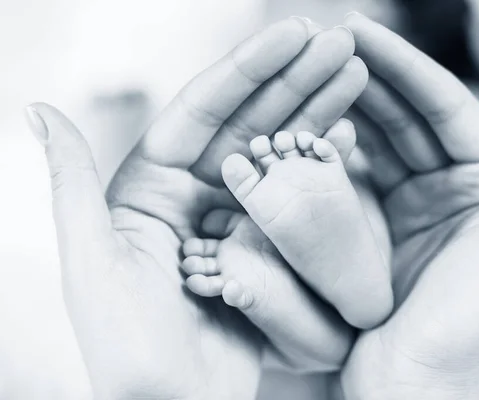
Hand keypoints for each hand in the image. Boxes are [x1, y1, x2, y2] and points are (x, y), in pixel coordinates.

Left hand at [26, 18, 366, 399]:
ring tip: (355, 75)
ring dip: (316, 114)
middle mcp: (193, 196)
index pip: (206, 111)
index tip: (295, 32)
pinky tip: (349, 138)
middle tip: (340, 45)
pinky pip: (296, 200)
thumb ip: (71, 182)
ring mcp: (234, 221)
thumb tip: (39, 106)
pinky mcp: (263, 249)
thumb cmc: (126, 347)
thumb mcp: (92, 260)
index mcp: (152, 187)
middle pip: (251, 124)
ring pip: (279, 155)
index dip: (252, 68)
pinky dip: (323, 168)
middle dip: (296, 81)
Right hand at [340, 13, 478, 398]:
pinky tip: (304, 124)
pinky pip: (345, 180)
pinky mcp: (365, 231)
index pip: (444, 109)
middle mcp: (443, 191)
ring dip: (344, 106)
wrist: (414, 390)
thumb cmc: (473, 328)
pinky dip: (326, 152)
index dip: (406, 67)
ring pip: (371, 143)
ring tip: (311, 72)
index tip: (362, 32)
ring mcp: (400, 209)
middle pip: (403, 117)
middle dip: (369, 75)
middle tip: (327, 40)